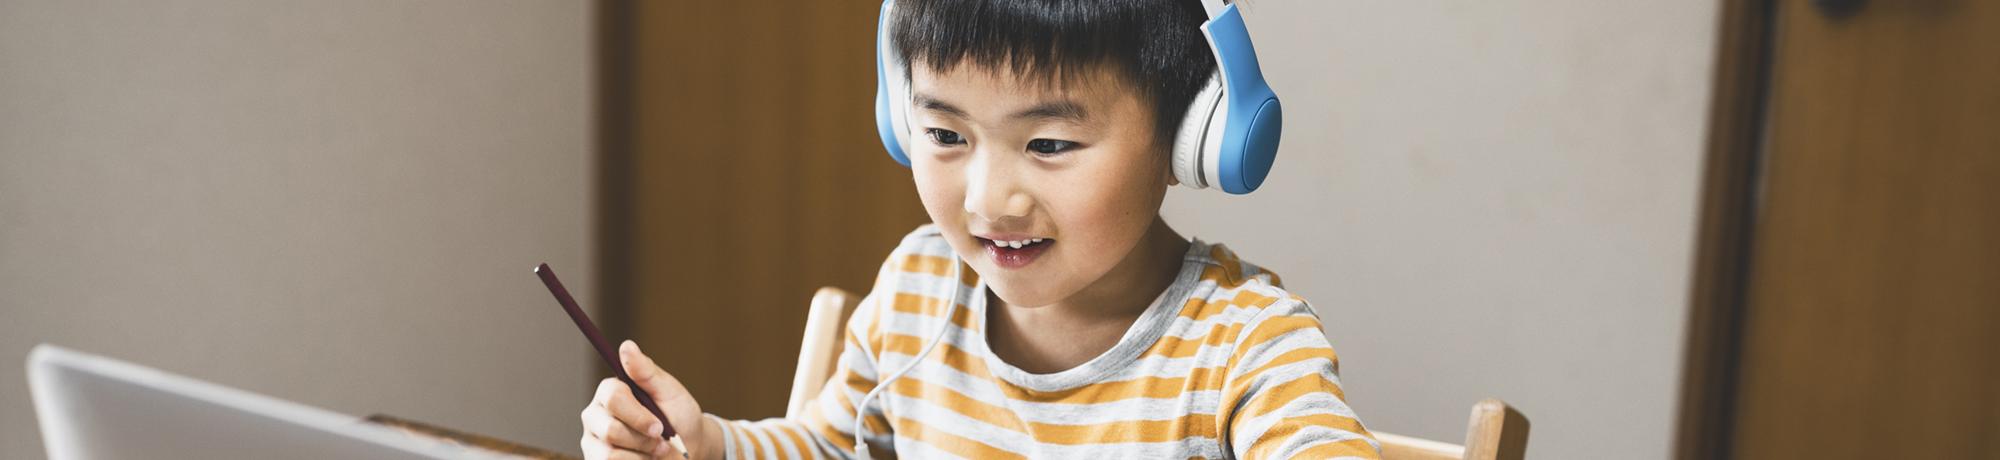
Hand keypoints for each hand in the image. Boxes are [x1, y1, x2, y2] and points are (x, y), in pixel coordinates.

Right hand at [580, 341, 719, 459]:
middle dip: (643, 440)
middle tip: (662, 442)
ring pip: (610, 454)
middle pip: (610, 429)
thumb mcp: (669, 392)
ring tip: (656, 452)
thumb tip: (626, 345)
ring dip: (642, 455)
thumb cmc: (679, 418)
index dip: (638, 416)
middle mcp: (595, 415)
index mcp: (610, 392)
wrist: (688, 451)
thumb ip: (646, 372)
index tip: (659, 427)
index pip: (613, 398)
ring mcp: (593, 442)